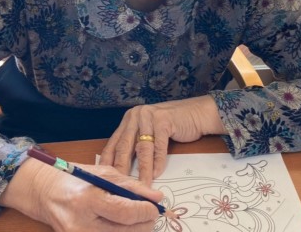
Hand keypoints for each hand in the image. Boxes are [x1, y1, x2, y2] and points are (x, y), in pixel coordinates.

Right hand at [0, 157, 161, 231]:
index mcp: (89, 198)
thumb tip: (156, 197)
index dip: (145, 211)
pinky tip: (123, 226)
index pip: (125, 212)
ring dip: (134, 231)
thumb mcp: (104, 174)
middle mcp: (82, 223)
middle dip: (144, 224)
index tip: (154, 206)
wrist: (44, 191)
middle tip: (150, 214)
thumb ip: (132, 186)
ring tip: (138, 220)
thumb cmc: (75, 178)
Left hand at [99, 95, 226, 183]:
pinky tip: (156, 174)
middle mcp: (136, 115)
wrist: (196, 114)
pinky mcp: (164, 121)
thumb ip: (136, 144)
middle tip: (119, 186)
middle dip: (121, 168)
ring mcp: (150, 117)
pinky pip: (159, 146)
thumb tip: (122, 168)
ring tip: (140, 186)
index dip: (108, 160)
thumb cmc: (172, 126)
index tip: (104, 177)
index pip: (115, 141)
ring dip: (142, 170)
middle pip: (125, 145)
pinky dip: (158, 162)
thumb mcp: (149, 132)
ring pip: (143, 148)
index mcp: (129, 118)